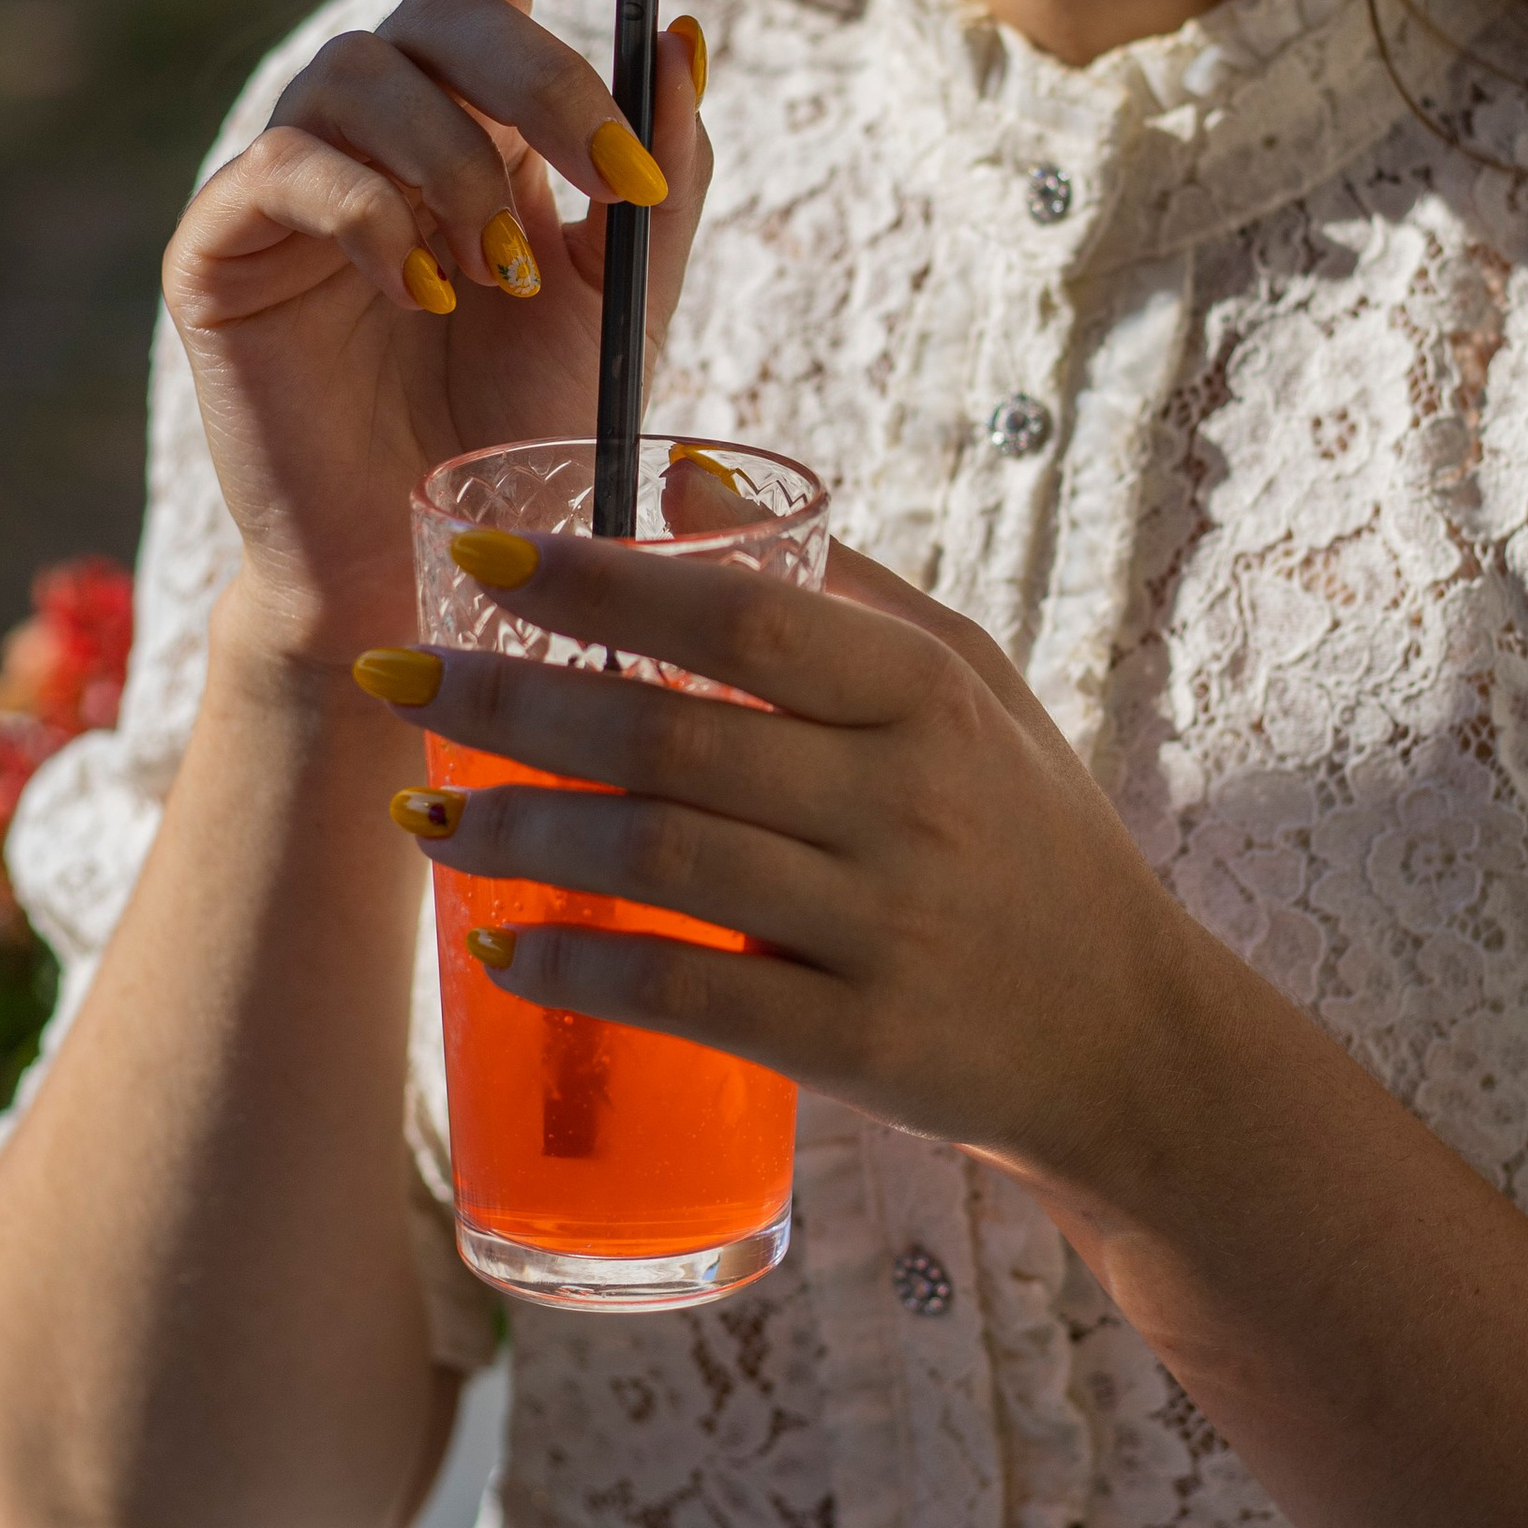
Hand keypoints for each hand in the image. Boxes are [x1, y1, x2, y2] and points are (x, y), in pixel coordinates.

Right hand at [164, 0, 709, 660]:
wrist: (428, 560)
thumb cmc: (525, 426)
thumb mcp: (625, 291)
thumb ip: (661, 167)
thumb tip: (682, 30)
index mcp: (467, 105)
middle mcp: (374, 118)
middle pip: (441, 2)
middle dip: (542, 79)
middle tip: (613, 181)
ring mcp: (288, 173)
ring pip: (363, 70)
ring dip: (460, 163)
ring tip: (504, 272)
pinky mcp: (219, 245)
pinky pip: (288, 165)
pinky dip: (376, 213)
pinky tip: (426, 291)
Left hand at [361, 523, 1246, 1212]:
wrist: (1129, 1039)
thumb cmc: (1029, 835)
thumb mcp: (970, 683)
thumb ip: (836, 582)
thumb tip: (676, 482)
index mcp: (925, 693)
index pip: (742, 617)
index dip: (601, 583)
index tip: (480, 557)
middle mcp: (906, 800)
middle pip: (671, 733)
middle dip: (511, 703)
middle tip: (398, 676)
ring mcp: (884, 926)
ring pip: (663, 860)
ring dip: (520, 834)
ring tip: (421, 814)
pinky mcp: (862, 1045)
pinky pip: (692, 996)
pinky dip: (583, 969)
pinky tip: (500, 944)